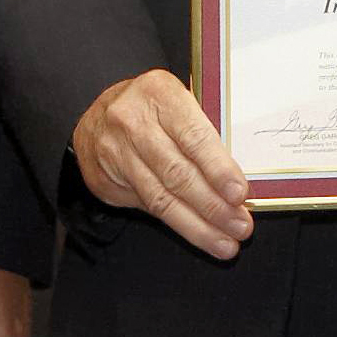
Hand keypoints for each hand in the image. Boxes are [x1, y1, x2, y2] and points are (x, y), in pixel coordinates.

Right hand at [71, 70, 250, 259]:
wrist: (96, 113)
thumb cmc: (153, 104)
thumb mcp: (178, 97)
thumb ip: (203, 125)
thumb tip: (240, 171)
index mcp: (160, 94)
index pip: (194, 137)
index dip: (218, 169)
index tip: (240, 194)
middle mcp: (132, 123)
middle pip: (177, 173)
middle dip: (212, 206)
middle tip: (240, 226)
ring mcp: (114, 153)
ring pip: (160, 198)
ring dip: (196, 225)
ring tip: (224, 242)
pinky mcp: (104, 181)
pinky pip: (146, 207)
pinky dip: (176, 223)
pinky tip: (198, 234)